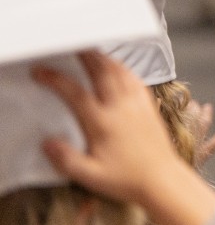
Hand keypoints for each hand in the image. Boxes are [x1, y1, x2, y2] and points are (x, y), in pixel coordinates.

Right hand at [33, 51, 214, 224]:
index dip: (55, 79)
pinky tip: (118, 68)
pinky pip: (135, 79)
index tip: (40, 71)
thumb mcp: (90, 176)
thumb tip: (47, 142)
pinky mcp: (150, 105)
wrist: (163, 179)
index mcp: (103, 122)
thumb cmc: (126, 180)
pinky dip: (123, 68)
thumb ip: (66, 159)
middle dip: (84, 54)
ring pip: (120, 71)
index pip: (75, 93)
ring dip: (104, 57)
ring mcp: (138, 104)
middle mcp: (121, 107)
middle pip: (101, 71)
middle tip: (71, 43)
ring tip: (91, 51)